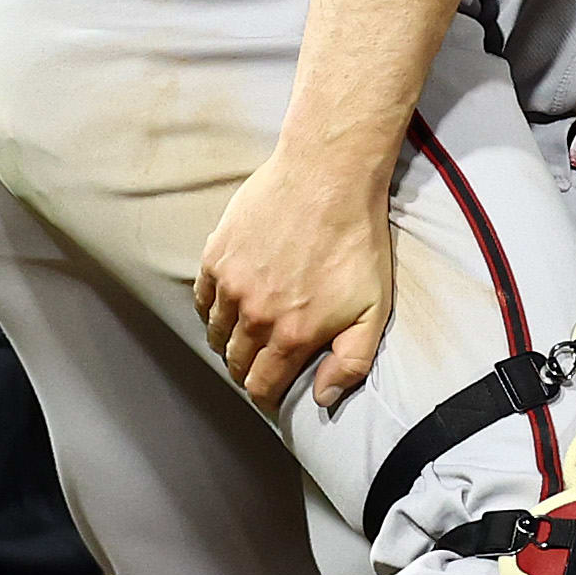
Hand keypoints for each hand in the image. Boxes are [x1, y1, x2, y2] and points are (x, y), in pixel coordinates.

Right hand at [195, 146, 396, 410]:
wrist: (328, 176)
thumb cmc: (357, 240)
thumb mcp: (373, 308)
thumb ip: (350, 361)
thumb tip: (323, 398)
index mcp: (292, 334)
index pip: (261, 386)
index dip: (267, 396)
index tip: (274, 392)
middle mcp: (254, 316)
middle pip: (235, 363)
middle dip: (249, 371)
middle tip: (264, 363)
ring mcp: (230, 285)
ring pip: (216, 333)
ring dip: (230, 341)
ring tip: (248, 335)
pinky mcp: (216, 256)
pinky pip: (202, 299)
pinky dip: (213, 309)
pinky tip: (230, 305)